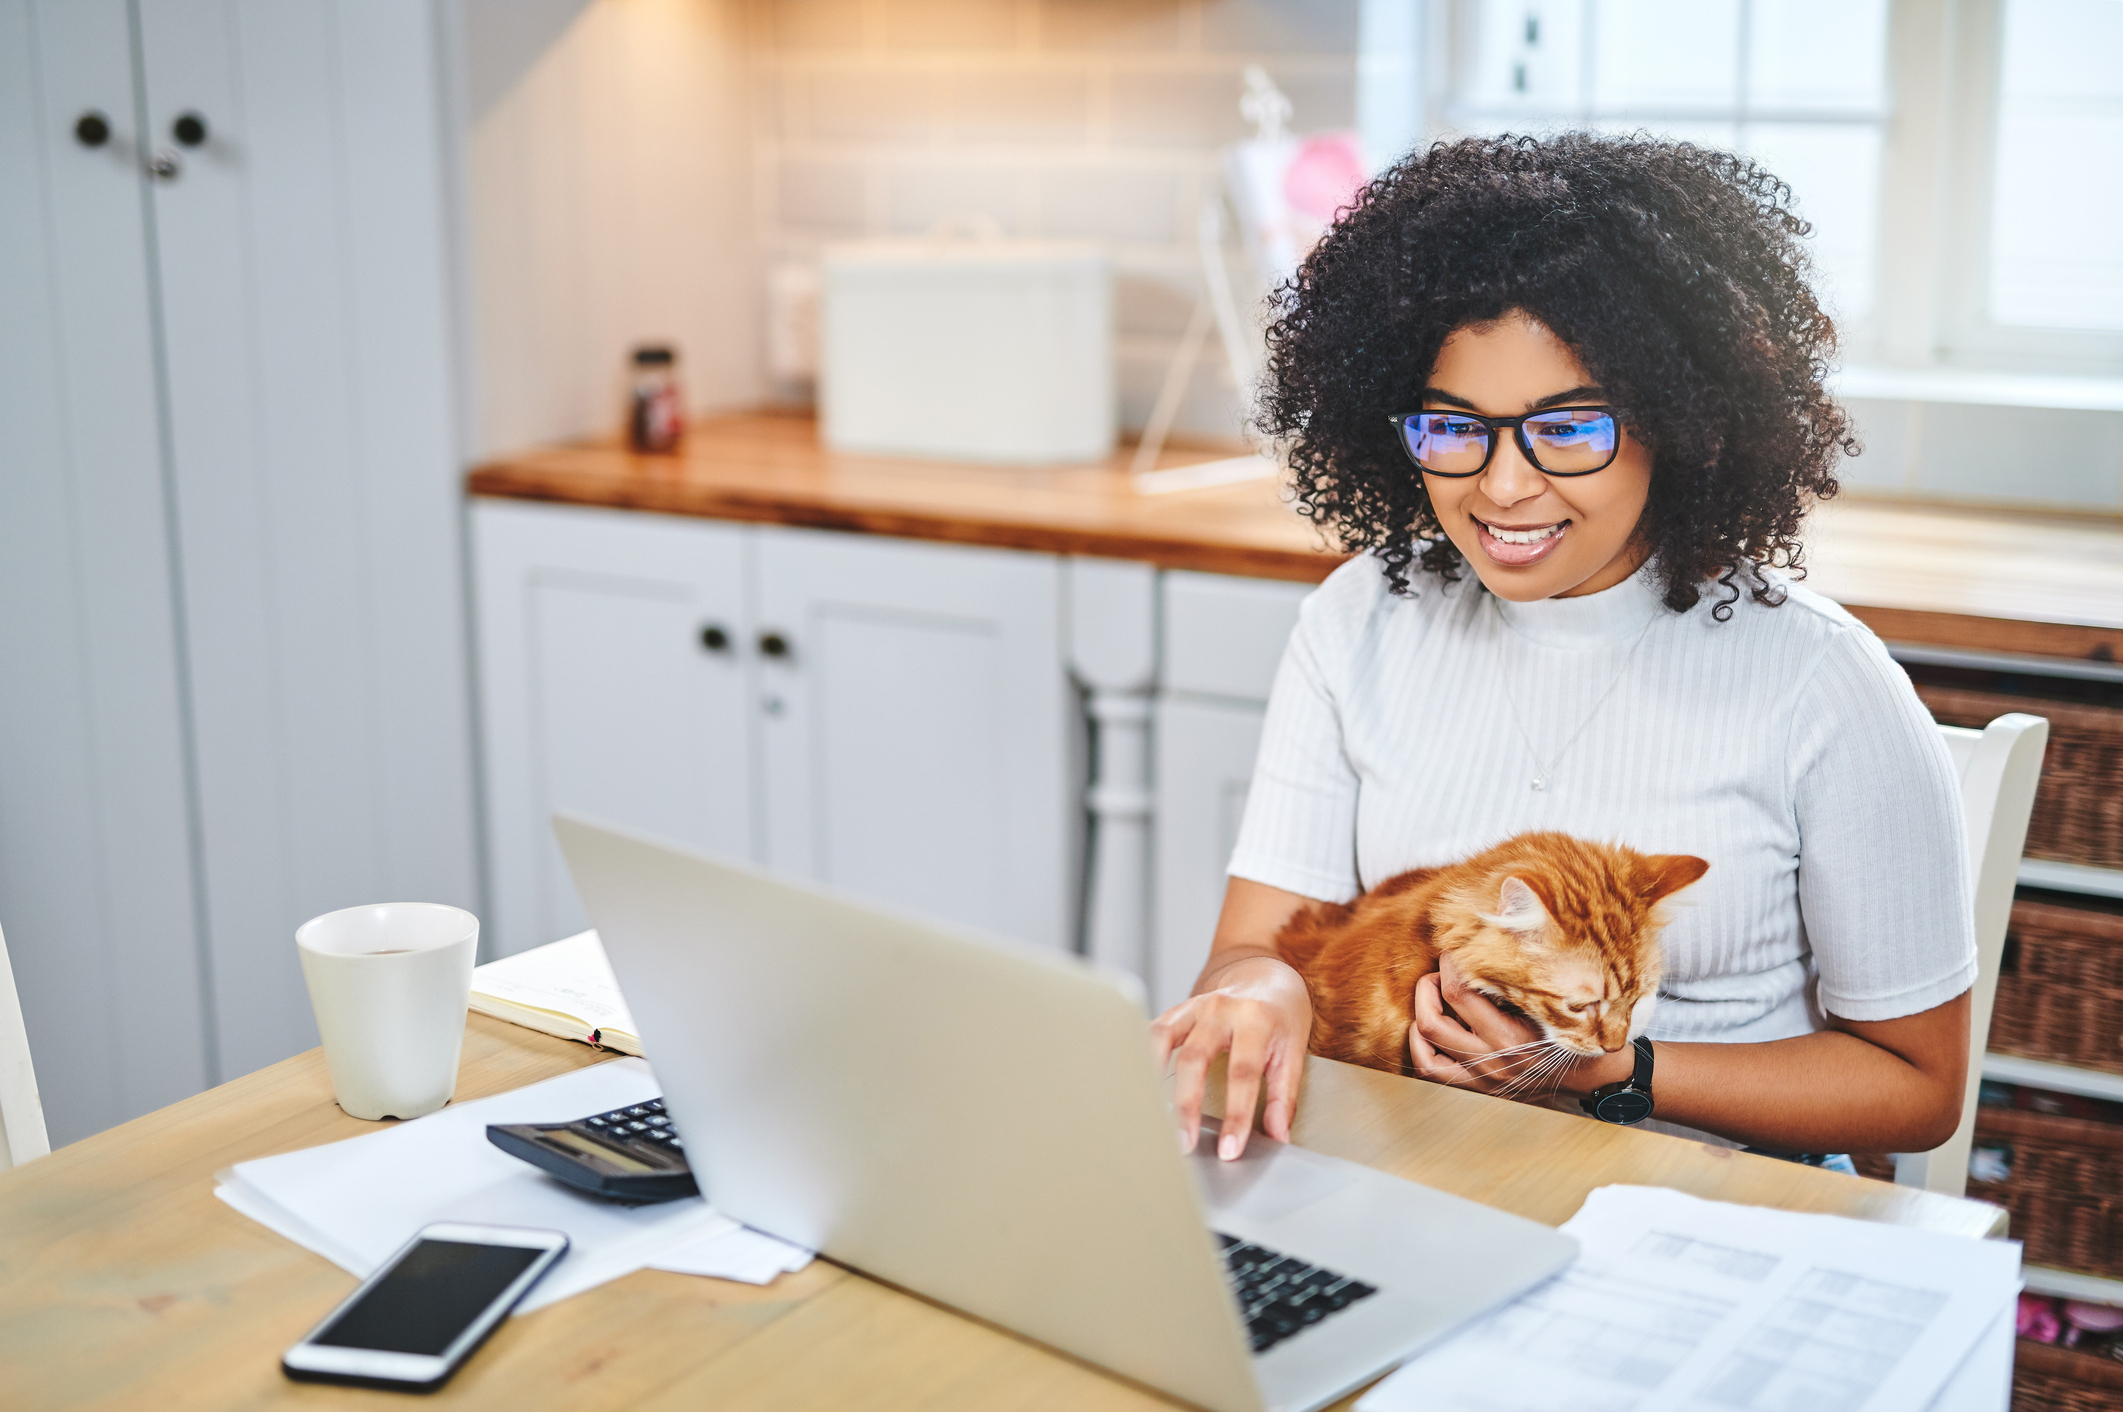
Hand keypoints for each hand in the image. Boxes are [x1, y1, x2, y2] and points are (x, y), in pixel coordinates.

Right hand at [1150, 954, 1310, 1161]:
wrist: (1263, 974)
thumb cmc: (1281, 1014)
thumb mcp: (1294, 1050)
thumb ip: (1284, 1095)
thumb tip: (1278, 1136)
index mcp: (1256, 1020)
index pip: (1243, 1074)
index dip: (1236, 1115)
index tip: (1230, 1150)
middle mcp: (1221, 1010)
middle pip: (1195, 1058)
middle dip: (1186, 1105)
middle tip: (1183, 1143)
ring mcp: (1194, 1007)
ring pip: (1163, 1039)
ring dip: (1152, 1078)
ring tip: (1148, 1115)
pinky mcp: (1177, 1010)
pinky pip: (1152, 1030)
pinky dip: (1140, 1055)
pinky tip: (1134, 1082)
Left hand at [1408, 954, 1627, 1099]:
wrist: (1594, 1079)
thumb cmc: (1579, 1030)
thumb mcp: (1561, 999)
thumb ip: (1531, 966)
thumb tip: (1507, 910)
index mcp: (1512, 1036)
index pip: (1459, 992)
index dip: (1450, 963)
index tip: (1459, 949)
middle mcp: (1492, 1060)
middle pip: (1432, 1020)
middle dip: (1429, 986)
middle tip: (1442, 972)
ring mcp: (1483, 1077)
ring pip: (1426, 1045)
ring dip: (1422, 1013)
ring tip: (1434, 995)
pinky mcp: (1478, 1087)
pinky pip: (1431, 1071)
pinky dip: (1420, 1047)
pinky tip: (1427, 1028)